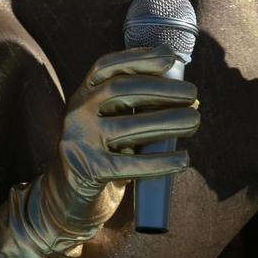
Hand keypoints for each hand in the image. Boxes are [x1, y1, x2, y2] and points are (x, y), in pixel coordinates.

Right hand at [0, 47, 199, 257]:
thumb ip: (132, 108)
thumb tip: (185, 97)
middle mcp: (77, 112)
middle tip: (194, 95)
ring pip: (131, 126)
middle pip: (122, 90)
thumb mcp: (108, 125)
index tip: (169, 59)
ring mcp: (80, 140)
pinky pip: (131, 164)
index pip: (107, 66)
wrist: (63, 200)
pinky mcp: (88, 170)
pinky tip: (183, 159)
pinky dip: (161, 162)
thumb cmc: (99, 157)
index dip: (139, 57)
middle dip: (162, 89)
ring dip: (170, 121)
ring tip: (195, 121)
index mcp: (82, 95)